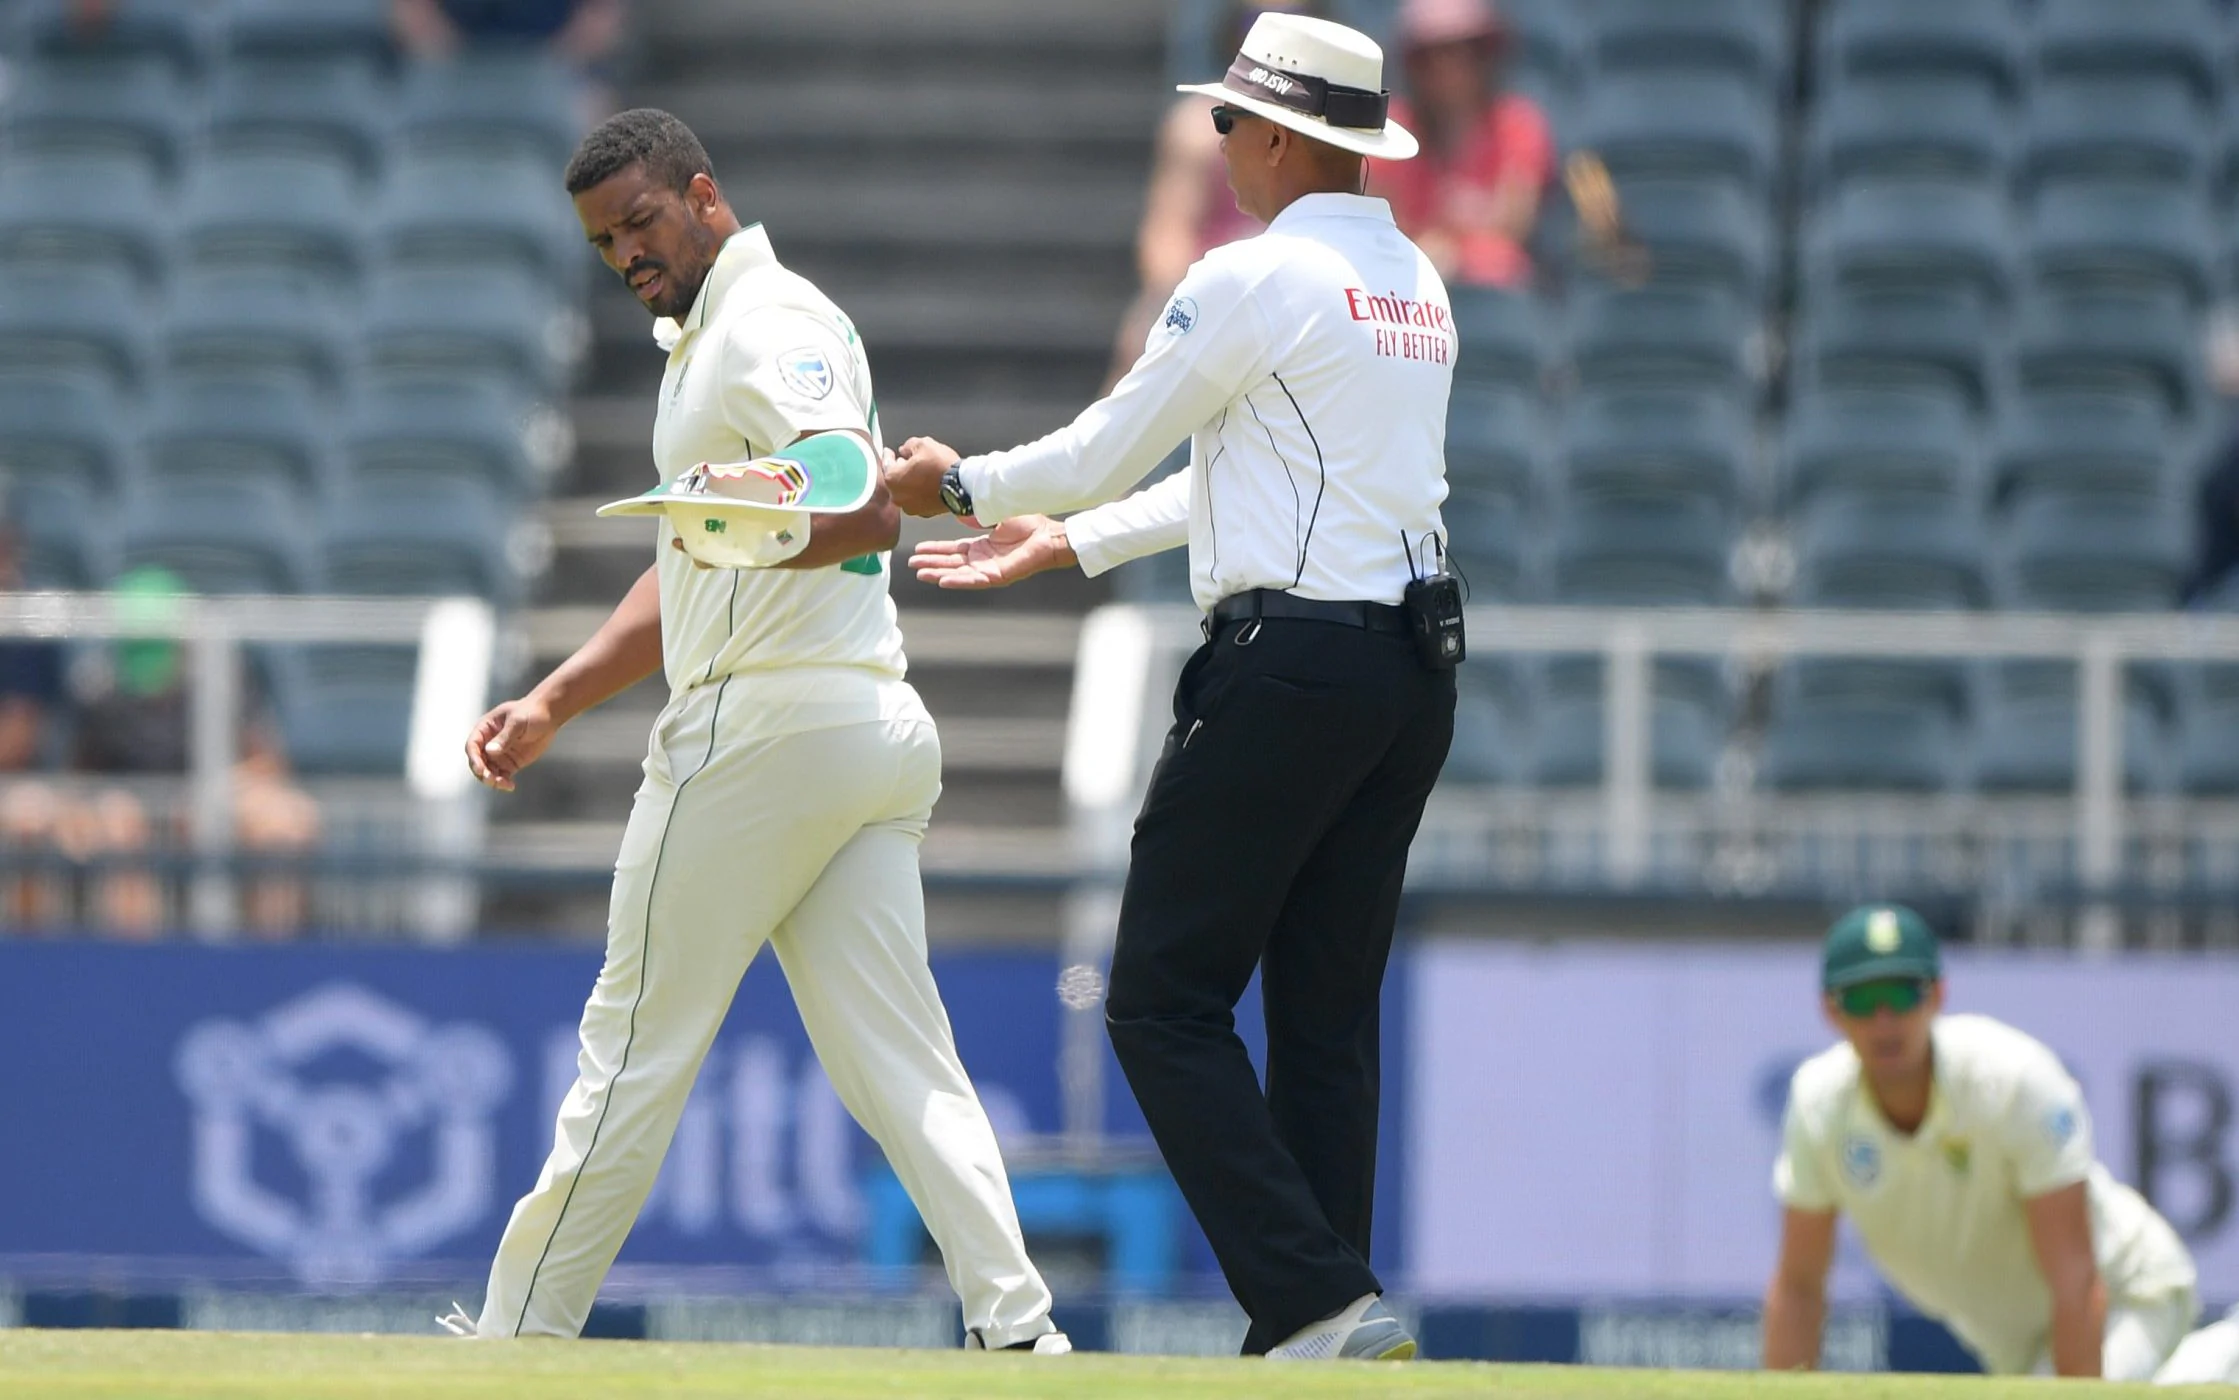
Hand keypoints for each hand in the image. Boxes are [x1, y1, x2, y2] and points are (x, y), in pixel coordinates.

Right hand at [464, 696, 559, 792]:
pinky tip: (510, 786)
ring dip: (492, 780)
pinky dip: (503, 783)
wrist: (549, 716)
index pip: (473, 745)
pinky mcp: (510, 763)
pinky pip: (502, 776)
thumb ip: (505, 737)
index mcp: (485, 729)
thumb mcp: (518, 721)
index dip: (474, 758)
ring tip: (503, 784)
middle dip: (482, 772)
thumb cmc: (531, 712)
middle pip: (478, 761)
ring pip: (488, 771)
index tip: (480, 768)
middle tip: (491, 779)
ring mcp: (499, 755)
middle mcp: (488, 743)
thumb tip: (490, 751)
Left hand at [883, 436, 960, 517]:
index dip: (888, 455)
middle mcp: (898, 497)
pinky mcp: (925, 513)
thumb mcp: (923, 444)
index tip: (889, 451)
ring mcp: (911, 507)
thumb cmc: (940, 465)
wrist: (961, 485)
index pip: (886, 464)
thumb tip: (905, 450)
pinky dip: (920, 492)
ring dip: (910, 482)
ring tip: (919, 473)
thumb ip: (909, 445)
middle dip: (900, 470)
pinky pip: (918, 499)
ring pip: (906, 491)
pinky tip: (928, 484)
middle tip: (906, 461)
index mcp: (893, 479)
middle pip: (895, 480)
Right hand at [909, 516, 1076, 589]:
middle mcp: (983, 559)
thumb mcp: (995, 515)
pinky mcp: (998, 576)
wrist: (1049, 533)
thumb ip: (977, 516)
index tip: (918, 549)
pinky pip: (974, 580)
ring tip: (920, 573)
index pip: (953, 550)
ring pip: (958, 574)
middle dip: (931, 563)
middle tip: (911, 564)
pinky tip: (943, 581)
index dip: (935, 550)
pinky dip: (958, 581)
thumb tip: (959, 510)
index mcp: (982, 546)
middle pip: (951, 563)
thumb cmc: (1030, 523)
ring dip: (939, 574)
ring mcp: (989, 569)